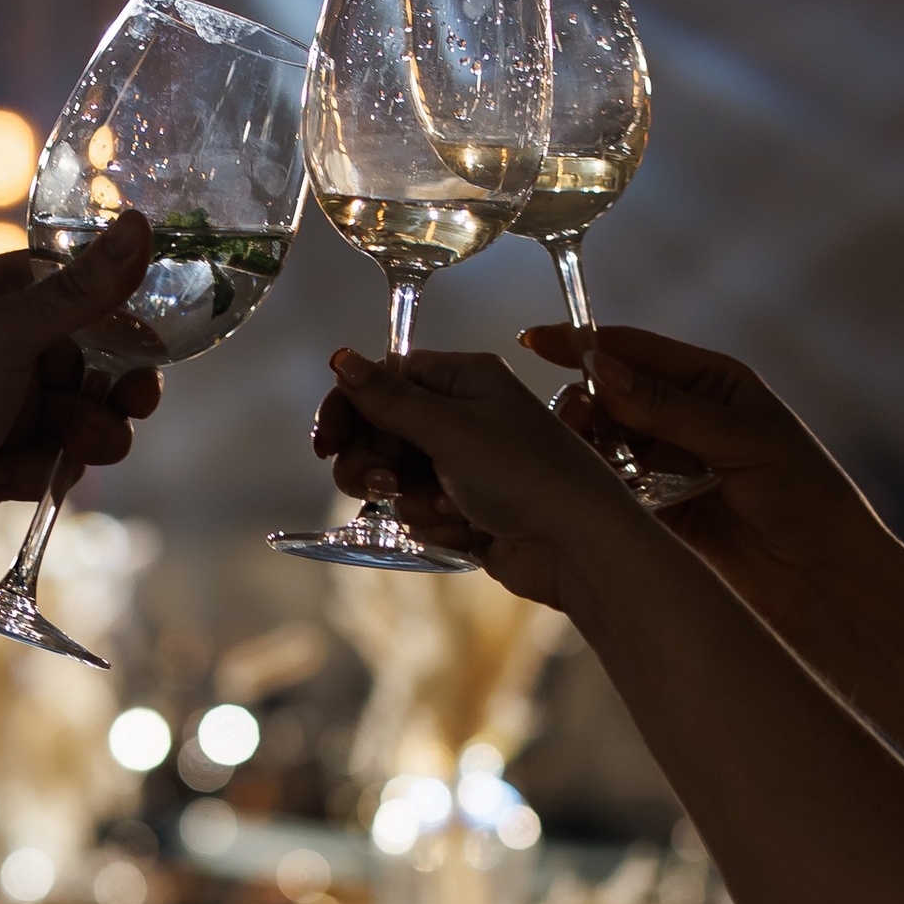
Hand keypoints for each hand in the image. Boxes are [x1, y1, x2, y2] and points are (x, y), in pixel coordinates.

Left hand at [0, 212, 162, 572]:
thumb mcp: (7, 335)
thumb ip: (80, 290)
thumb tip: (139, 223)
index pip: (70, 287)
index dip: (115, 315)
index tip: (150, 341)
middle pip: (88, 358)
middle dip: (110, 389)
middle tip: (135, 405)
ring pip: (79, 414)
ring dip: (83, 436)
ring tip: (70, 450)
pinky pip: (51, 457)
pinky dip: (36, 470)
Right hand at [314, 346, 624, 607]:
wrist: (578, 547)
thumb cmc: (525, 474)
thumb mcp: (450, 428)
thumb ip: (389, 398)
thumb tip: (341, 357)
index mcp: (464, 380)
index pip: (384, 379)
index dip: (349, 408)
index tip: (325, 445)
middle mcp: (463, 416)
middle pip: (380, 432)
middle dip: (375, 463)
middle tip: (382, 484)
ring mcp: (464, 466)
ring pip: (396, 481)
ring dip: (416, 501)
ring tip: (450, 510)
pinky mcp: (467, 510)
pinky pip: (421, 515)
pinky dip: (439, 526)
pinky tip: (473, 530)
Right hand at [516, 322, 885, 646]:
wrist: (825, 584)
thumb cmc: (808, 499)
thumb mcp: (746, 440)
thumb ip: (671, 408)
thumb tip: (601, 368)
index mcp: (711, 385)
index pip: (635, 352)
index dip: (584, 345)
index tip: (534, 341)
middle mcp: (681, 422)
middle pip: (607, 398)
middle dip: (581, 405)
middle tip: (570, 424)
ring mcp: (662, 470)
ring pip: (598, 446)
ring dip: (581, 450)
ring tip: (577, 463)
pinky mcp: (651, 517)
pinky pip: (605, 493)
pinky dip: (590, 491)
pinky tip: (583, 496)